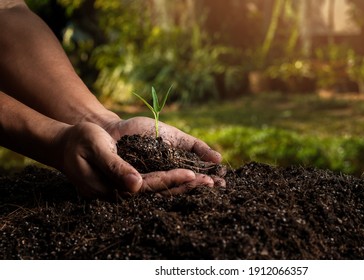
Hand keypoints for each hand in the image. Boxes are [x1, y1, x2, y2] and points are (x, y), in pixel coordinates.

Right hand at [55, 122, 215, 198]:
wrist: (67, 144)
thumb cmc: (80, 141)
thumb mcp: (96, 148)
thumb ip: (115, 167)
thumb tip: (137, 186)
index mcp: (112, 187)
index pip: (148, 187)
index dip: (171, 181)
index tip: (193, 175)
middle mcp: (121, 194)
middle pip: (158, 194)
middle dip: (185, 188)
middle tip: (211, 184)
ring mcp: (124, 191)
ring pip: (159, 192)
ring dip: (183, 188)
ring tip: (207, 184)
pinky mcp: (128, 185)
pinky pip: (154, 186)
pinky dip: (173, 183)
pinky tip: (190, 180)